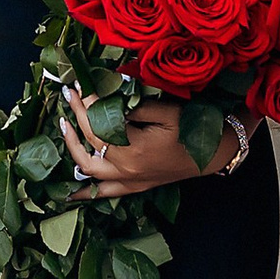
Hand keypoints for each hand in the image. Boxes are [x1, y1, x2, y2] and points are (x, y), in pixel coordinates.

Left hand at [59, 88, 230, 198]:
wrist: (213, 154)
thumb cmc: (192, 129)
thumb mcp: (166, 111)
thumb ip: (134, 106)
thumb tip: (107, 94)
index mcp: (134, 149)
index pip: (98, 125)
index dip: (86, 104)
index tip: (78, 85)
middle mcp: (127, 169)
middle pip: (89, 144)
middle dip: (76, 118)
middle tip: (68, 96)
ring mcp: (130, 181)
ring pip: (90, 169)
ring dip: (74, 148)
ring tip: (66, 127)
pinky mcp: (135, 186)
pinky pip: (105, 193)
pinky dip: (86, 192)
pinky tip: (69, 194)